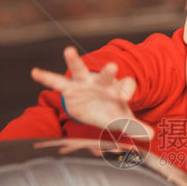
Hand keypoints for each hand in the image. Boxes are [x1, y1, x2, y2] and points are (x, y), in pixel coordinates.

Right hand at [31, 46, 153, 139]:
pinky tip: (34, 72)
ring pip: (79, 71)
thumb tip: (151, 135)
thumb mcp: (122, 120)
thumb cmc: (111, 111)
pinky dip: (46, 77)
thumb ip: (135, 126)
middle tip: (113, 66)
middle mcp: (101, 83)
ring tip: (68, 50)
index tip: (126, 97)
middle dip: (109, 72)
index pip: (125, 87)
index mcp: (117, 90)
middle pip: (106, 76)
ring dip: (74, 61)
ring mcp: (84, 84)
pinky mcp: (70, 89)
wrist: (96, 107)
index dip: (126, 90)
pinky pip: (56, 83)